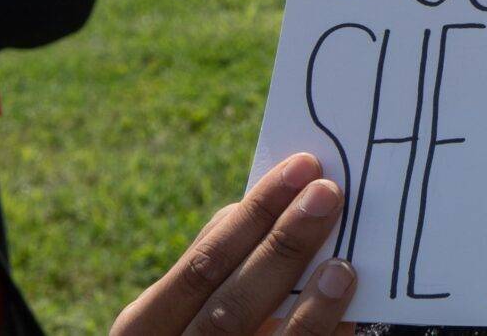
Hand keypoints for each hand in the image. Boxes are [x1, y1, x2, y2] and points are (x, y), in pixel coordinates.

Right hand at [110, 152, 357, 334]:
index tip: (300, 167)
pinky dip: (316, 329)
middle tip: (327, 192)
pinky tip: (341, 301)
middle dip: (281, 244)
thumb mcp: (187, 308)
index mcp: (145, 327)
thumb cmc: (194, 333)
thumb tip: (264, 204)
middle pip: (229, 304)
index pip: (200, 267)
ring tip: (341, 260)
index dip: (251, 217)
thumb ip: (217, 264)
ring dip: (304, 302)